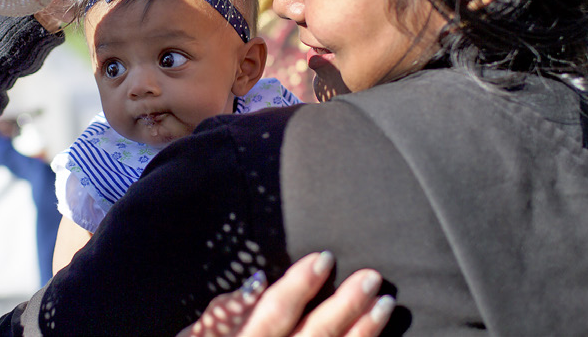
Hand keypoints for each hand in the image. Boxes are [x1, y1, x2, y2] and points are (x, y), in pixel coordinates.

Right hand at [177, 252, 394, 336]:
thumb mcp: (201, 332)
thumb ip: (227, 309)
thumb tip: (257, 283)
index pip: (275, 310)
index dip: (300, 284)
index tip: (325, 258)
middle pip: (315, 333)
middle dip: (345, 305)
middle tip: (371, 277)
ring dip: (364, 330)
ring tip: (386, 304)